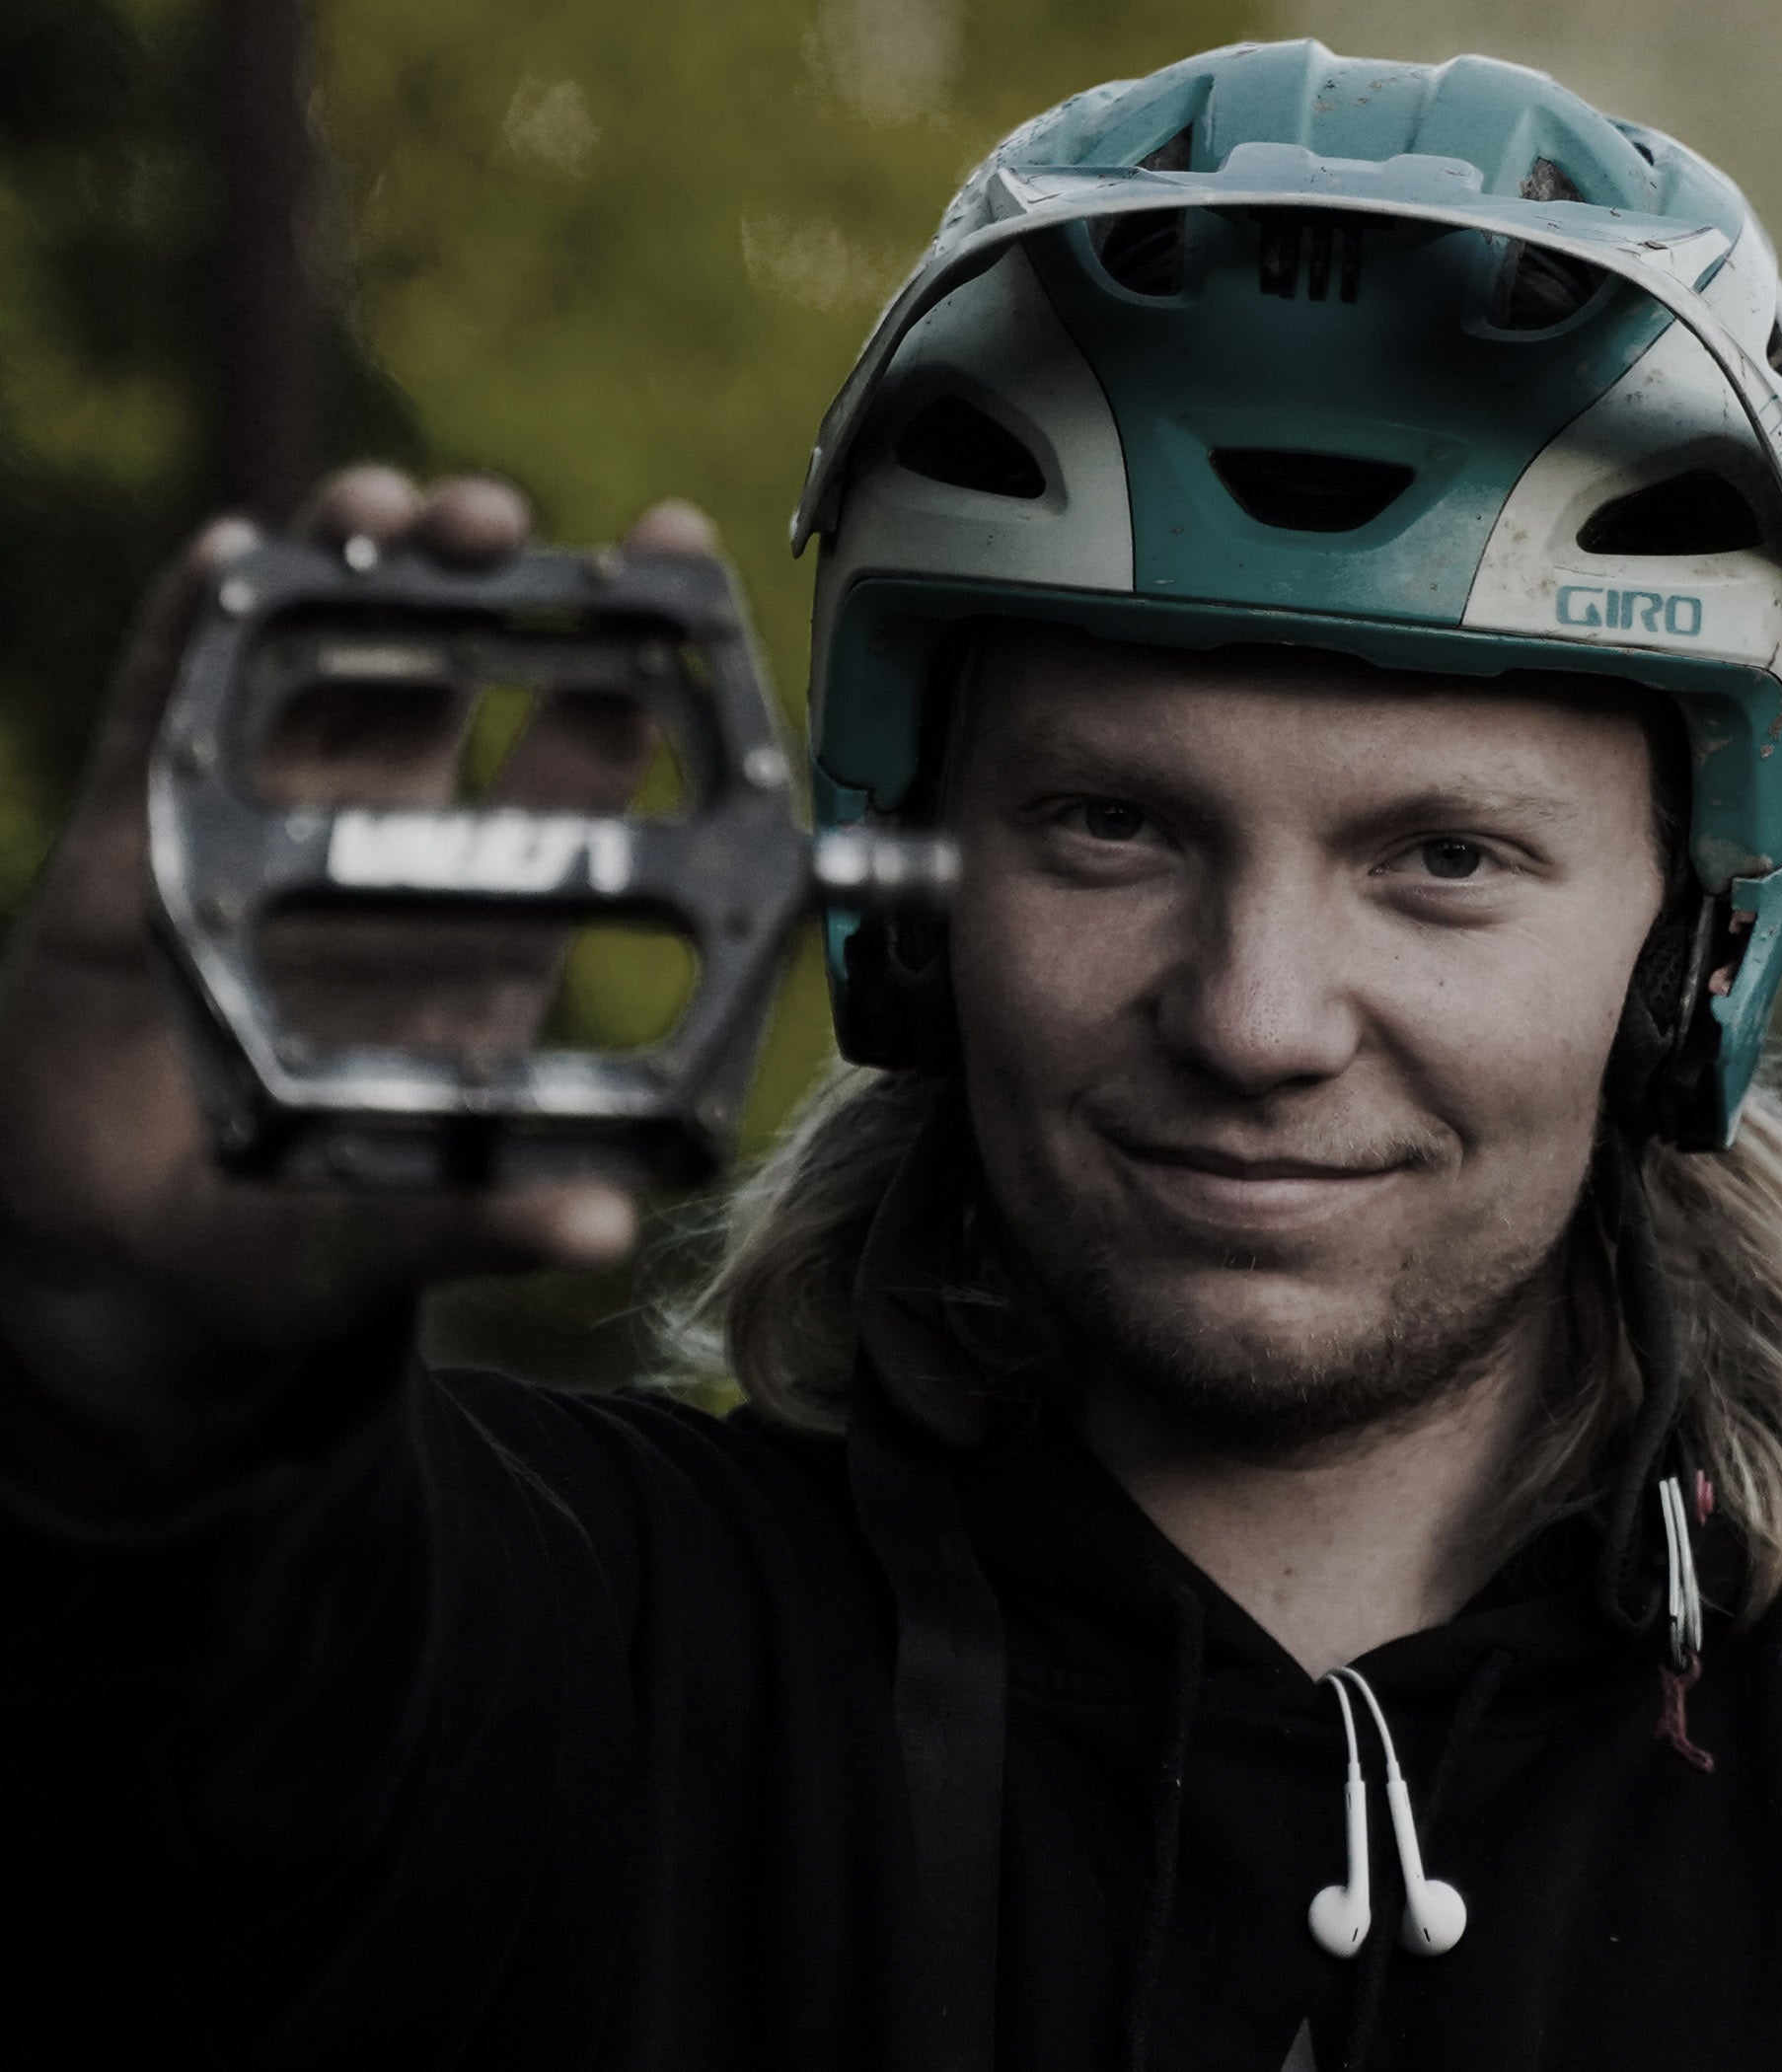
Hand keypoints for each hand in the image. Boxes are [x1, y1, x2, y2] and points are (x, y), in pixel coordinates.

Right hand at [0, 468, 722, 1511]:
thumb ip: (475, 1223)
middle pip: (445, 674)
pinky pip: (160, 710)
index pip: (574, 763)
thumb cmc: (284, 1253)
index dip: (625, 663)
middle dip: (477, 580)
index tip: (671, 556)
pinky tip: (228, 556)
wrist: (120, 1281)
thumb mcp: (382, 1237)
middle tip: (497, 516)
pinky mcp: (129, 845)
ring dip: (346, 570)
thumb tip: (600, 1230)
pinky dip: (187, 631)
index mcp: (478, 930)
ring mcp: (252, 836)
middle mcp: (379, 858)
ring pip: (311, 662)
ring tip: (379, 510)